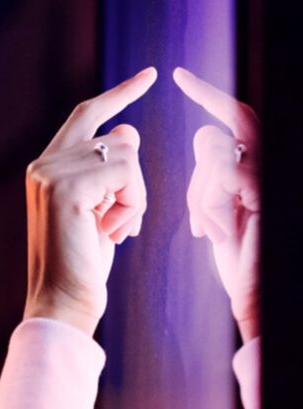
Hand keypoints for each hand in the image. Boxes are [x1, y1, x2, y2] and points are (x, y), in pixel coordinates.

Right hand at [23, 67, 155, 337]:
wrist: (61, 306)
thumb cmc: (81, 269)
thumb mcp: (98, 212)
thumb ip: (108, 172)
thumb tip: (128, 130)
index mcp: (45, 170)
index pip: (87, 114)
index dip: (120, 94)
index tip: (149, 76)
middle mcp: (42, 165)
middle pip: (119, 137)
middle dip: (134, 181)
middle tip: (122, 225)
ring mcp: (50, 173)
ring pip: (126, 153)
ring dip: (134, 198)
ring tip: (112, 233)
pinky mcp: (66, 187)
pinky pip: (127, 173)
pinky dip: (132, 205)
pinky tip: (112, 233)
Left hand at [173, 67, 260, 341]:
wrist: (256, 294)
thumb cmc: (237, 258)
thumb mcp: (218, 213)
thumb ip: (212, 180)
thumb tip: (203, 152)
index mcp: (252, 165)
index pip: (231, 117)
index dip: (207, 94)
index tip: (178, 75)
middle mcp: (264, 162)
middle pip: (214, 135)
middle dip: (196, 164)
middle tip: (193, 196)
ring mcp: (267, 174)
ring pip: (214, 154)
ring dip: (201, 197)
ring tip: (210, 232)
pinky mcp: (265, 189)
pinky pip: (223, 175)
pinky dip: (211, 208)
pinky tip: (218, 236)